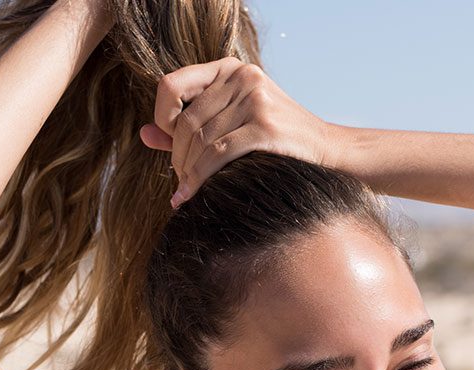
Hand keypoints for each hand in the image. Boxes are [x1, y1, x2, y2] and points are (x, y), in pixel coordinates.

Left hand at [139, 58, 338, 208]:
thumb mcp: (232, 124)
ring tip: (187, 194)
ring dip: (187, 173)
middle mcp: (241, 76)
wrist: (330, 153)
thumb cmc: (278, 142)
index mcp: (229, 69)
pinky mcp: (265, 126)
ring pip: (199, 140)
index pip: (171, 86)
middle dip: (177, 157)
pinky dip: (200, 179)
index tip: (171, 147)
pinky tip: (193, 197)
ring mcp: (255, 98)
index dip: (162, 119)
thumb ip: (188, 125)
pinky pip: (217, 154)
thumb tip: (143, 134)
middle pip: (185, 120)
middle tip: (180, 183)